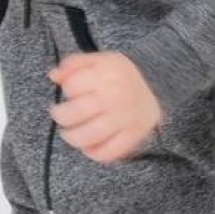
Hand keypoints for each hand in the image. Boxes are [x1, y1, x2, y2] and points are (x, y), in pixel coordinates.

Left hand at [47, 51, 164, 163]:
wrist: (160, 86)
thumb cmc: (120, 75)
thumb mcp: (100, 60)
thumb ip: (75, 63)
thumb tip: (53, 76)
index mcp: (108, 72)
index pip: (72, 86)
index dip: (66, 90)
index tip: (70, 92)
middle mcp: (117, 95)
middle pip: (75, 112)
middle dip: (61, 116)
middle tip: (60, 115)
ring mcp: (126, 117)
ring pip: (89, 135)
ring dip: (72, 138)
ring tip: (69, 134)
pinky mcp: (134, 135)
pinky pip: (109, 152)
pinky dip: (94, 153)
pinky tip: (88, 147)